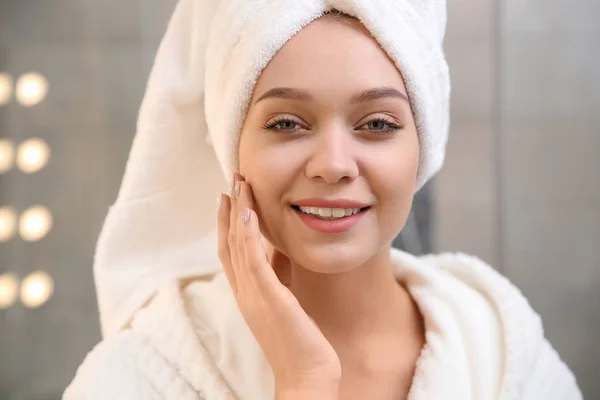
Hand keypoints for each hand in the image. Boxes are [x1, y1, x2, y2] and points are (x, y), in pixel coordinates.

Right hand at [217, 174, 340, 393]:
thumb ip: (279, 276)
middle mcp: (245, 292)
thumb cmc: (299, 341)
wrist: (306, 376)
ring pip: (239, 245)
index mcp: (248, 294)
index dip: (227, 223)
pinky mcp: (270, 298)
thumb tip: (280, 249)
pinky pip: (254, 261)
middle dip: (230, 210)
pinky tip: (249, 212)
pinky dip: (249, 234)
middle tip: (232, 180)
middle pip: (230, 243)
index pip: (231, 252)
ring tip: (239, 184)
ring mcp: (254, 295)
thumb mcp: (285, 301)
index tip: (229, 198)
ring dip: (238, 212)